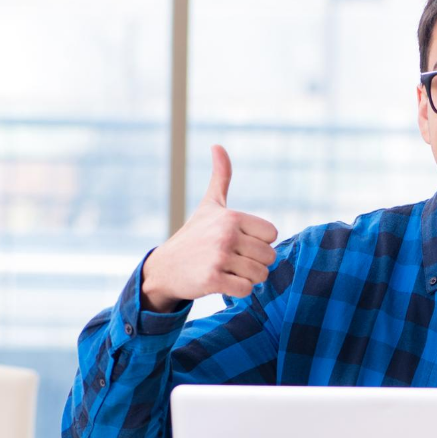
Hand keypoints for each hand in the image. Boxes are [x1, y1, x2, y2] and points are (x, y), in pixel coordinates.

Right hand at [141, 145, 277, 312]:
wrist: (164, 268)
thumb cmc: (194, 236)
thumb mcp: (209, 206)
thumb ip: (220, 177)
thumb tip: (217, 145)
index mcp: (232, 217)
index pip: (272, 235)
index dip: (259, 243)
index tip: (240, 244)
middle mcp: (226, 235)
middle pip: (269, 257)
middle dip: (255, 264)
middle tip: (233, 262)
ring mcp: (219, 257)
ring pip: (260, 276)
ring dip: (248, 279)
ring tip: (228, 271)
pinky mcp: (213, 280)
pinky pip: (246, 291)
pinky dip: (238, 292)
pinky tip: (222, 283)